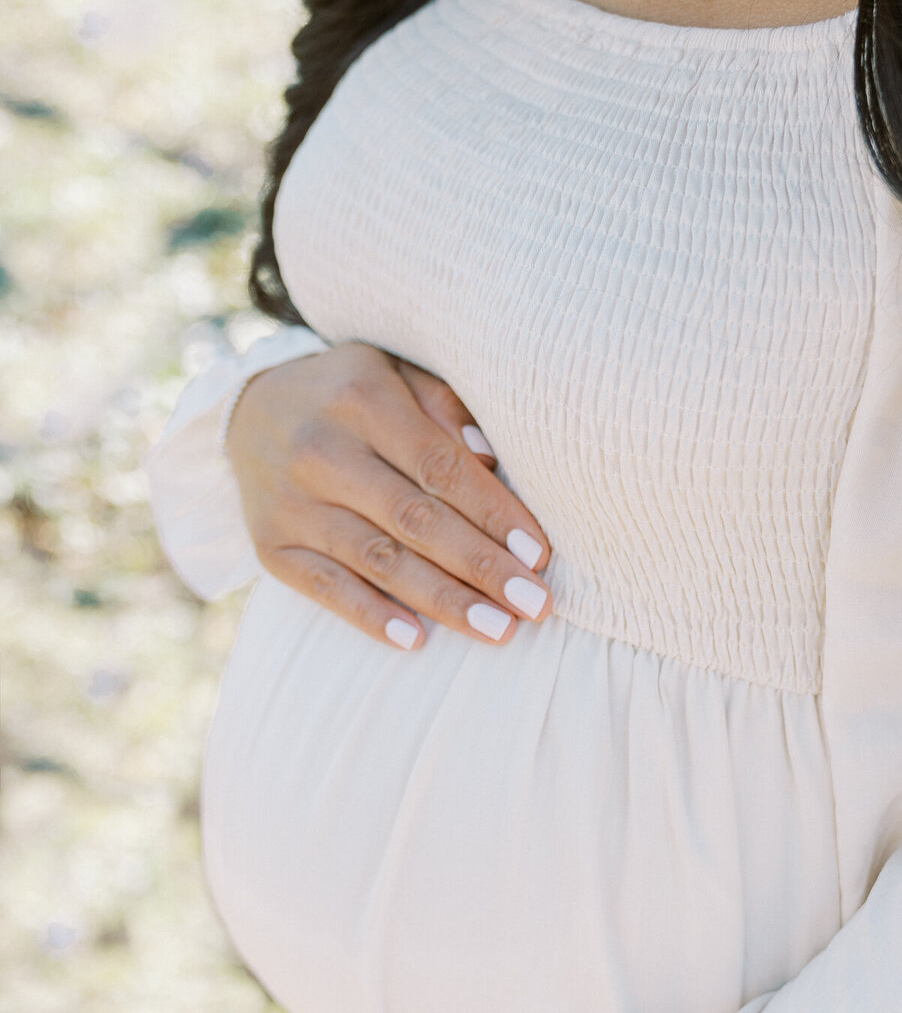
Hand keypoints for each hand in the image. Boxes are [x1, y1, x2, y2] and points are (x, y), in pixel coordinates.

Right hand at [224, 341, 552, 649]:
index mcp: (362, 400)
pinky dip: (371, 615)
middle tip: (535, 604)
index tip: (539, 553)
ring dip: (442, 600)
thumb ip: (446, 407)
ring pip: (377, 560)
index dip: (493, 512)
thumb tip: (492, 460)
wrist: (251, 409)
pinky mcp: (269, 545)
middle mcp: (321, 452)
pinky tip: (417, 639)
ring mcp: (291, 503)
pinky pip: (325, 588)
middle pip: (415, 519)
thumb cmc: (352, 393)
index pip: (440, 466)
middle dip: (482, 567)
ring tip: (497, 629)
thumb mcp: (397, 373)